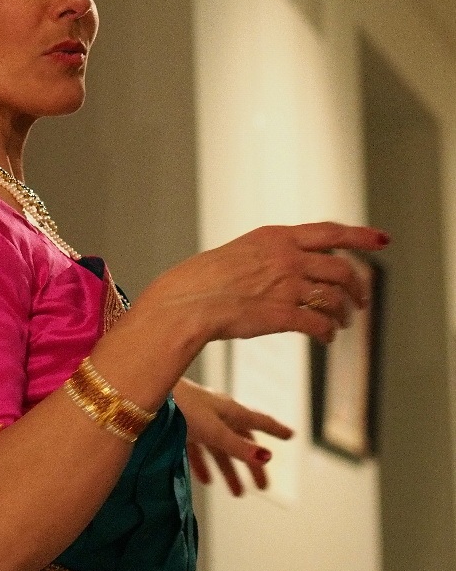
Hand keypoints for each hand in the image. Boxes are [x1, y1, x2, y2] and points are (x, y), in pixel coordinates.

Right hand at [145, 221, 387, 348]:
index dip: (361, 236)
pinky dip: (329, 333)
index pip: (331, 232)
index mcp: (277, 236)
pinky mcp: (281, 315)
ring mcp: (285, 286)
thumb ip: (276, 253)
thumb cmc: (209, 277)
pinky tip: (325, 338)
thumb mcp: (245, 249)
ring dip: (345, 314)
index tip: (383, 240)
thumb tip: (303, 263)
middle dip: (358, 288)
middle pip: (343, 269)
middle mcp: (286, 258)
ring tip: (341, 323)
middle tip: (360, 301)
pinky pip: (320, 325)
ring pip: (336, 298)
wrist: (188, 300)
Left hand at [173, 377, 292, 495]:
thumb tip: (266, 457)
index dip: (274, 429)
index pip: (258, 421)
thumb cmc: (180, 407)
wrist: (143, 395)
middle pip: (240, 440)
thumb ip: (237, 445)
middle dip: (252, 463)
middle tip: (263, 486)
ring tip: (237, 493)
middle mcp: (216, 413)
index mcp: (228, 409)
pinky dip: (204, 465)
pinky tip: (206, 480)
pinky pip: (197, 449)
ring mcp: (197, 419)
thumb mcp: (213, 430)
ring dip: (229, 470)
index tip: (291, 435)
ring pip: (219, 448)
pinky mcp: (179, 427)